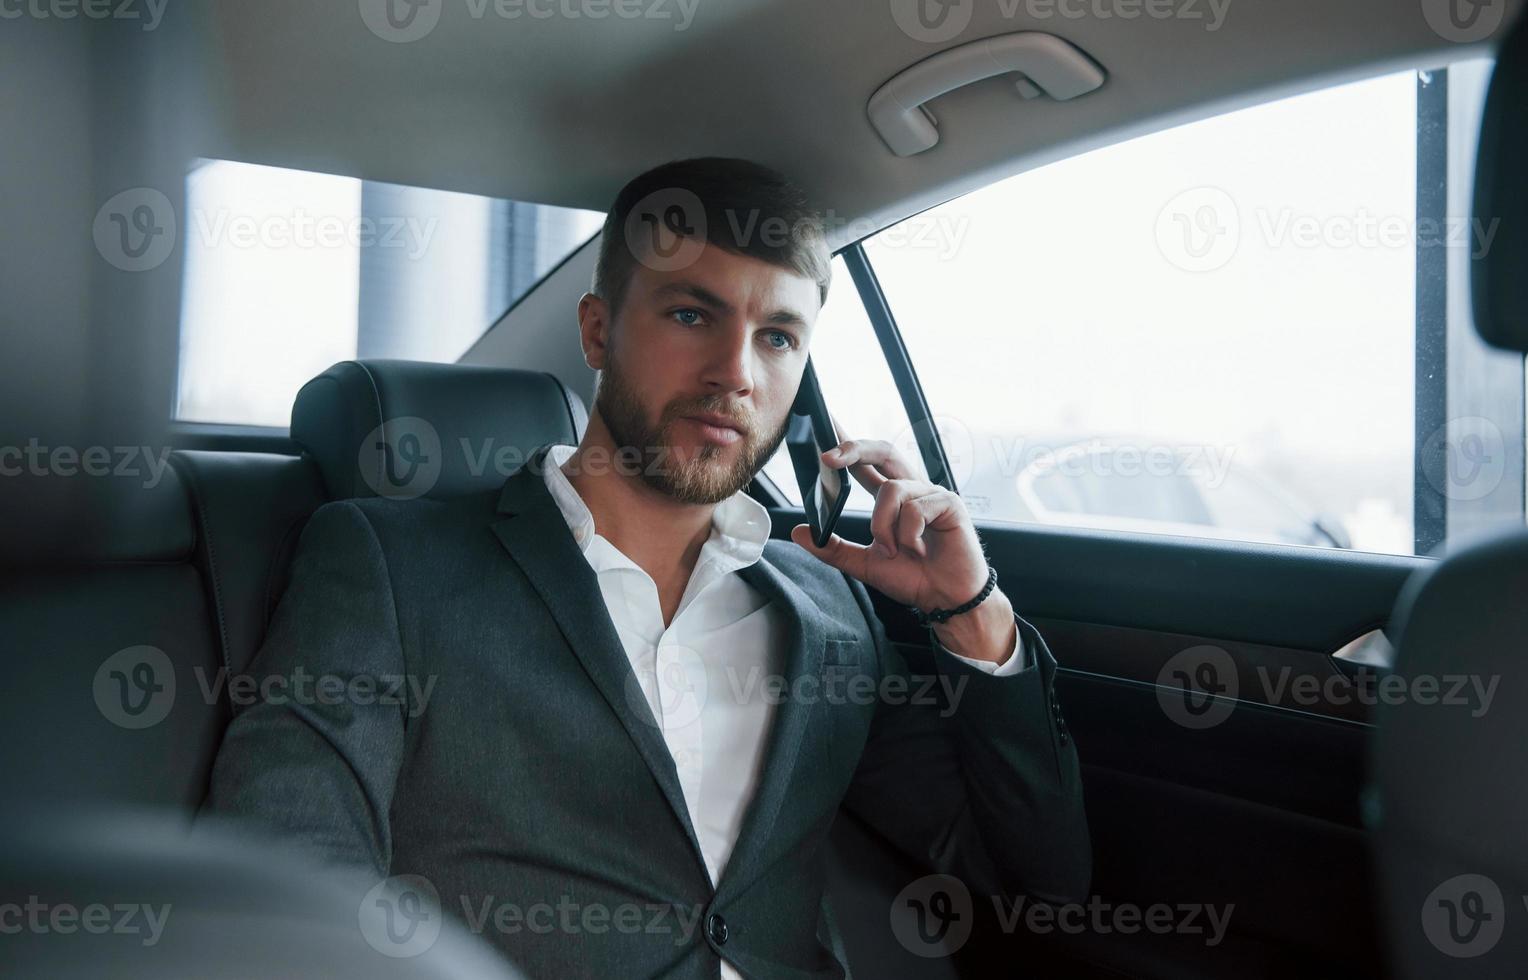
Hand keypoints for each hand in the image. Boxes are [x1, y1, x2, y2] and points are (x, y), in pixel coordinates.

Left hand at [788, 435, 991, 615]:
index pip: (867, 463)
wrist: (947, 600)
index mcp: (893, 498)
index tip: (824, 428)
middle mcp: (912, 489)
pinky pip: (915, 510)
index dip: (848, 444)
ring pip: (892, 490)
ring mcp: (931, 494)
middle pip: (883, 450)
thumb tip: (798, 532)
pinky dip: (908, 535)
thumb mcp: (864, 564)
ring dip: (884, 526)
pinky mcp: (950, 504)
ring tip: (895, 552)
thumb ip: (833, 548)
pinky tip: (919, 551)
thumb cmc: (914, 578)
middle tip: (829, 458)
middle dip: (855, 448)